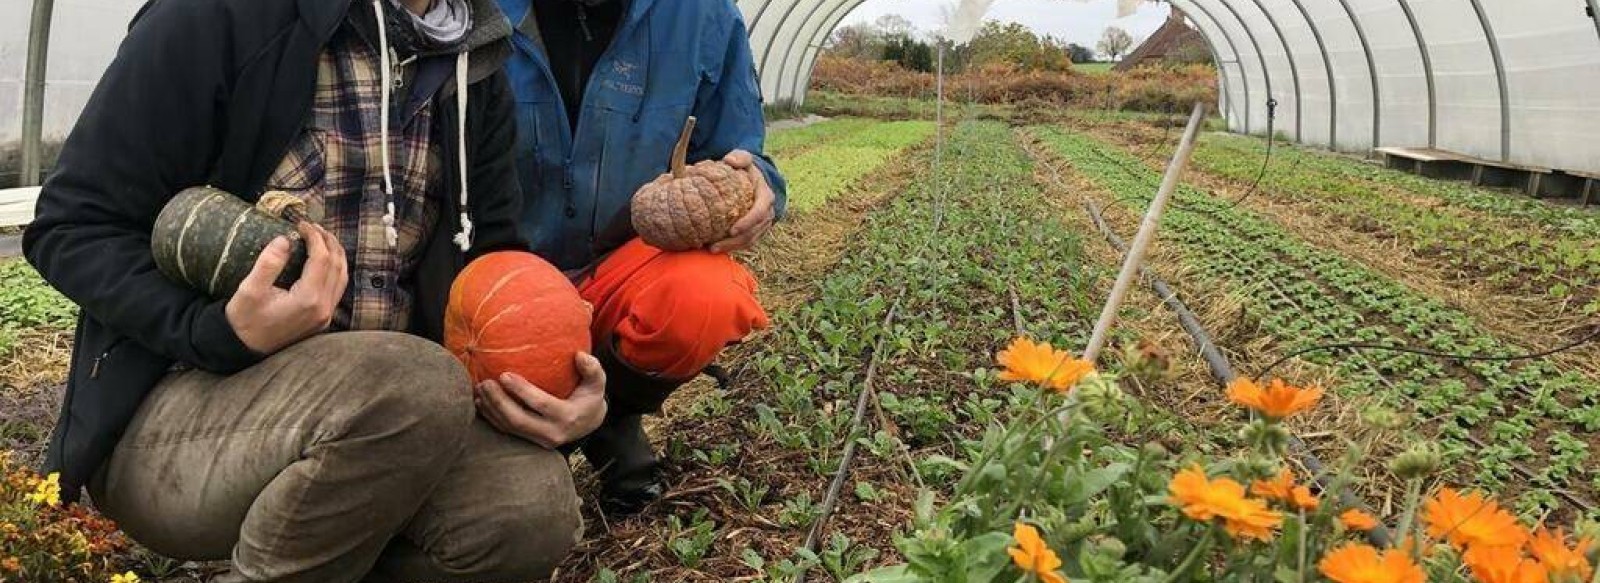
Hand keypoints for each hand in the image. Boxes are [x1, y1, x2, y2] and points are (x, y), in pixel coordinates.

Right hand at [225, 222, 347, 353]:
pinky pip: (338, 289)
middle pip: (337, 266)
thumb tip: (285, 239)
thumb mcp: (249, 290)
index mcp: (308, 299)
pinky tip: (325, 259)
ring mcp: (325, 315)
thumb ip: (268, 263)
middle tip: (314, 226)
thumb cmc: (244, 319)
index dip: (315, 237)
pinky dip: (335, 269)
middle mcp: (323, 308)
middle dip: (329, 242)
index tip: (301, 224)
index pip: (322, 259)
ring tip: (322, 237)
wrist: (244, 347)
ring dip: (336, 254)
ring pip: (342, 277)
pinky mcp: (323, 319)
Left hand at [474, 353, 607, 448]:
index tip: (504, 374)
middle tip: (485, 382)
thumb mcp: (598, 383)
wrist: (587, 423)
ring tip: (479, 388)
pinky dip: (491, 417)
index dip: (520, 390)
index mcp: (567, 417)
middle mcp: (551, 433)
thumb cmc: (590, 397)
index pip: (540, 404)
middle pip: (518, 420)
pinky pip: (506, 431)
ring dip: (491, 408)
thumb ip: (592, 369)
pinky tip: (481, 402)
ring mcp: (538, 440)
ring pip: (508, 427)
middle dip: (498, 402)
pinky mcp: (529, 441)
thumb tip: (579, 356)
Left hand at [709, 150, 775, 252]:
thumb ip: (739, 157)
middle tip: (715, 245)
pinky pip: (746, 242)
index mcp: (765, 197)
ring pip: (749, 240)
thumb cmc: (747, 169)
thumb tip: (730, 161)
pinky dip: (732, 246)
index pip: (760, 213)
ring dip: (732, 247)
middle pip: (753, 232)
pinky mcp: (755, 230)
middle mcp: (767, 213)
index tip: (732, 230)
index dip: (747, 223)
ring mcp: (762, 224)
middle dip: (735, 241)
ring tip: (712, 249)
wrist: (755, 179)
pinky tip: (716, 248)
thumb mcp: (744, 158)